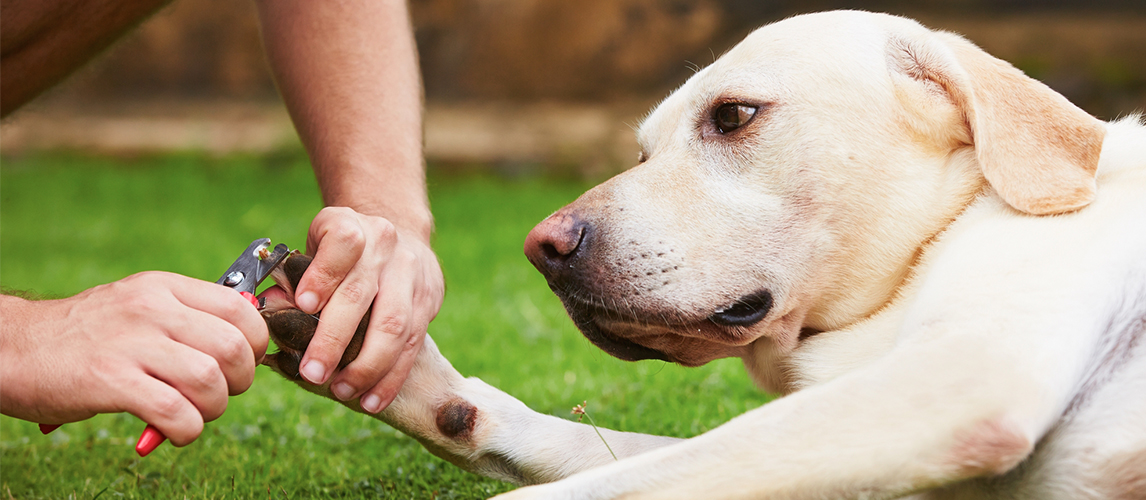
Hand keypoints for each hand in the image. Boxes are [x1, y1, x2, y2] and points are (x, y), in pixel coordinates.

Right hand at [0, 272, 267, 445]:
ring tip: (193, 413)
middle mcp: (151, 308)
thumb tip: (247, 343)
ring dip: (213, 408)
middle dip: (240, 380)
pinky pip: (176, 411)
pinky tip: (173, 431)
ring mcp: (130, 343)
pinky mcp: (109, 380)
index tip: (242, 363)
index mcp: (164, 287)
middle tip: (219, 393)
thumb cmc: (88, 336)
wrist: (14, 348)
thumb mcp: (140, 306)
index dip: (255, 343)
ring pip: (210, 379)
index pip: (240, 308)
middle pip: (233, 346)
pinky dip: (187, 429)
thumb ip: (188, 318)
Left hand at [290, 206, 443, 412]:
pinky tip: (371, 399)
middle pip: (363, 294)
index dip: (323, 275)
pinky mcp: (429, 301)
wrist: (398, 233)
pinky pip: (413, 346)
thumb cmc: (342, 251)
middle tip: (312, 372)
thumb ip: (295, 277)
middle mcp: (385, 247)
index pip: (343, 244)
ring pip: (395, 325)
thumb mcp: (315, 247)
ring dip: (367, 366)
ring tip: (343, 390)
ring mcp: (412, 274)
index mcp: (351, 226)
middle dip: (336, 339)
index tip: (303, 304)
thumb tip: (270, 308)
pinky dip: (391, 377)